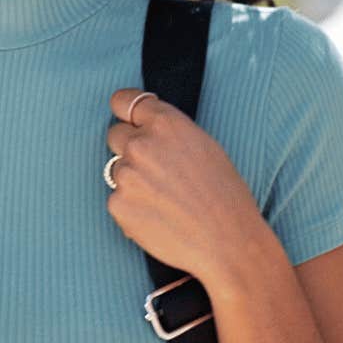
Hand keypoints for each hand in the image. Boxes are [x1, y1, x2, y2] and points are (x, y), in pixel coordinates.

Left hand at [103, 88, 268, 281]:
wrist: (227, 241)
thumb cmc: (224, 194)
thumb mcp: (204, 145)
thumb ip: (169, 132)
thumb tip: (145, 128)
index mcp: (165, 123)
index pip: (123, 101)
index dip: (125, 111)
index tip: (128, 119)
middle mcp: (140, 144)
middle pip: (115, 135)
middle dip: (129, 148)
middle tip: (155, 170)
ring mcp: (125, 175)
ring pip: (116, 170)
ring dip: (132, 180)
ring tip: (163, 199)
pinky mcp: (117, 205)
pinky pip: (117, 199)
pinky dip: (132, 208)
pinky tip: (158, 217)